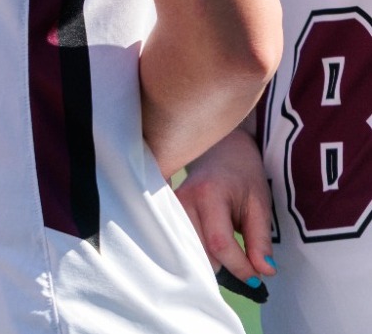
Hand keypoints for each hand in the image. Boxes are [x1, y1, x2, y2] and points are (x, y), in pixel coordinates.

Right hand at [176, 128, 273, 287]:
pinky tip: (214, 253)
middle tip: (247, 271)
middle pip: (199, 250)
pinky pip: (181, 242)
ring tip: (232, 260)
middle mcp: (183, 201)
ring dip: (211, 262)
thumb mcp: (260, 206)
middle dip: (225, 268)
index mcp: (209, 195)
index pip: (219, 243)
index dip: (239, 266)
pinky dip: (199, 253)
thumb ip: (260, 240)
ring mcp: (171, 207)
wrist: (221, 152)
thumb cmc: (243, 176)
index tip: (256, 279)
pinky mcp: (167, 213)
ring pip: (188, 250)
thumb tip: (264, 272)